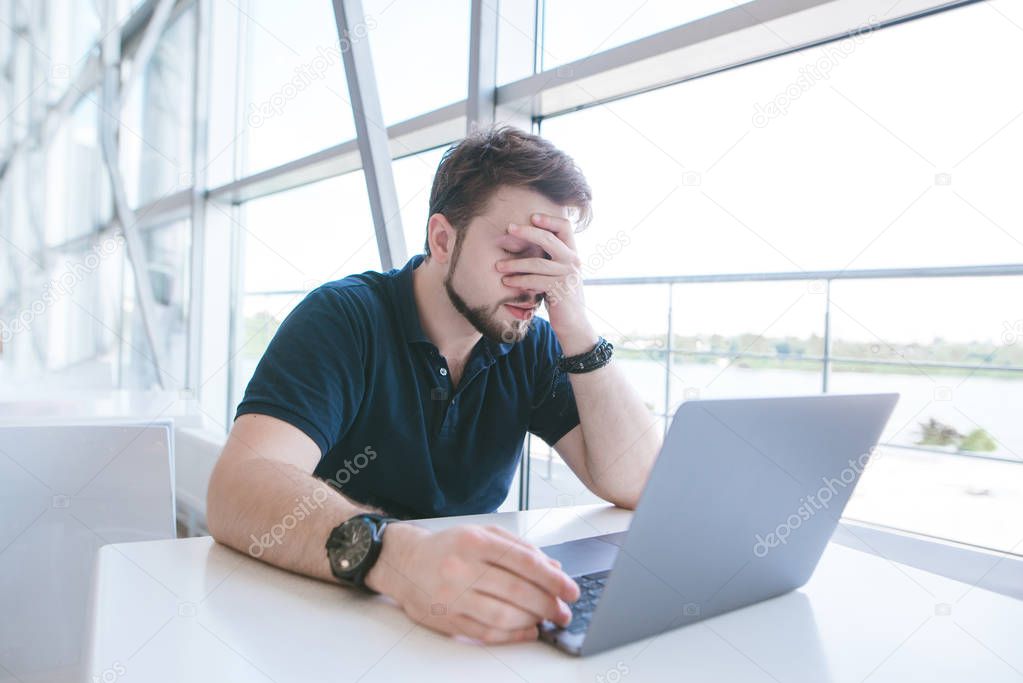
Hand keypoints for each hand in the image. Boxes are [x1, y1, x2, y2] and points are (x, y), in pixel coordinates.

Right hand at [366, 523, 579, 643]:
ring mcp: (451, 597)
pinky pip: (485, 632)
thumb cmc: (447, 548)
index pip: (523, 562)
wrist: (403, 563)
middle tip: (564, 610)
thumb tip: (553, 568)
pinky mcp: (446, 620)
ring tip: (547, 619)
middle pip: (516, 590)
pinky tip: (527, 630)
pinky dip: (512, 634)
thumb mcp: (481, 535)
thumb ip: (518, 548)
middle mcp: (461, 568)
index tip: (570, 589)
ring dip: (532, 620)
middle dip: (548, 603)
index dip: (552, 578)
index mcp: (473, 542)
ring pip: (502, 614)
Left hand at [496, 213, 597, 354]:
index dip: (549, 219)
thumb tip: (525, 244)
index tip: (532, 216)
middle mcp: (573, 261)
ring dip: (515, 263)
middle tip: (509, 229)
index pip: (565, 227)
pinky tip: (507, 282)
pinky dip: (518, 281)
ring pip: (537, 262)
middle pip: (549, 238)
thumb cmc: (560, 298)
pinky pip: (534, 280)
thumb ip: (548, 259)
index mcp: (573, 254)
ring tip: (499, 266)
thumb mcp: (557, 274)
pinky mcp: (560, 289)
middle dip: (526, 232)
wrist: (574, 325)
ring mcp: (568, 275)